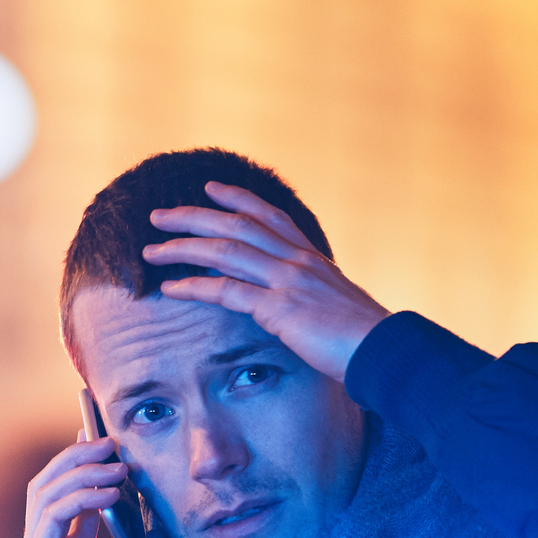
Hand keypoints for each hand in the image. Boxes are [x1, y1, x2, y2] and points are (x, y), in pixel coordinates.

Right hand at [13, 435, 157, 537]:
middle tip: (112, 441)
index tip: (111, 443)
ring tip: (115, 461)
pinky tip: (109, 492)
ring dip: (80, 470)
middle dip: (79, 457)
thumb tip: (160, 522)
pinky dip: (78, 497)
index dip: (86, 466)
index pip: (69, 497)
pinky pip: (51, 518)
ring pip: (45, 493)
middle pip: (50, 485)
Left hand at [142, 181, 391, 382]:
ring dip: (182, 247)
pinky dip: (194, 286)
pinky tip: (170, 287)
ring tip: (150, 250)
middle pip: (236, 225)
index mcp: (312, 258)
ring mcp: (288, 281)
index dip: (238, 199)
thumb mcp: (338, 306)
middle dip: (194, 217)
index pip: (270, 217)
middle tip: (159, 215)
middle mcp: (297, 261)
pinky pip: (226, 291)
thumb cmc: (366, 339)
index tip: (211, 186)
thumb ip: (314, 297)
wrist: (387, 351)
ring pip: (224, 250)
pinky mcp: (279, 308)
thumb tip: (300, 304)